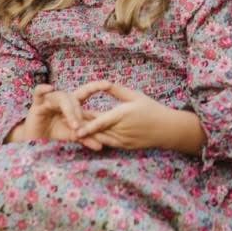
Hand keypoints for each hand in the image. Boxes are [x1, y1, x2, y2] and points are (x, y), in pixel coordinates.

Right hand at [11, 82, 104, 149]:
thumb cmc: (54, 133)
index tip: (108, 84)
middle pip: (73, 98)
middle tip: (81, 128)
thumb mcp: (71, 135)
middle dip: (79, 112)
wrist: (34, 140)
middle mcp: (62, 99)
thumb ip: (85, 138)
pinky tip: (49, 88)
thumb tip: (101, 146)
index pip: (86, 92)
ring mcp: (49, 99)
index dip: (96, 86)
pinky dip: (44, 88)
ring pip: (61, 98)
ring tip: (74, 125)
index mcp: (72, 103)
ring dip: (69, 111)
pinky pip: (39, 91)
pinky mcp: (36, 104)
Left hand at [75, 81, 197, 151]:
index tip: (74, 128)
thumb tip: (103, 83)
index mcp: (122, 116)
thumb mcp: (135, 95)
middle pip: (97, 131)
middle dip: (82, 127)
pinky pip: (107, 142)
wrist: (165, 129)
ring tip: (74, 127)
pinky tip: (89, 134)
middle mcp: (120, 131)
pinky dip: (97, 139)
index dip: (86, 126)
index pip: (101, 122)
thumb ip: (117, 90)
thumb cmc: (150, 108)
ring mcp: (122, 141)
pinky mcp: (123, 147)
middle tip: (66, 122)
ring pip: (100, 139)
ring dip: (88, 134)